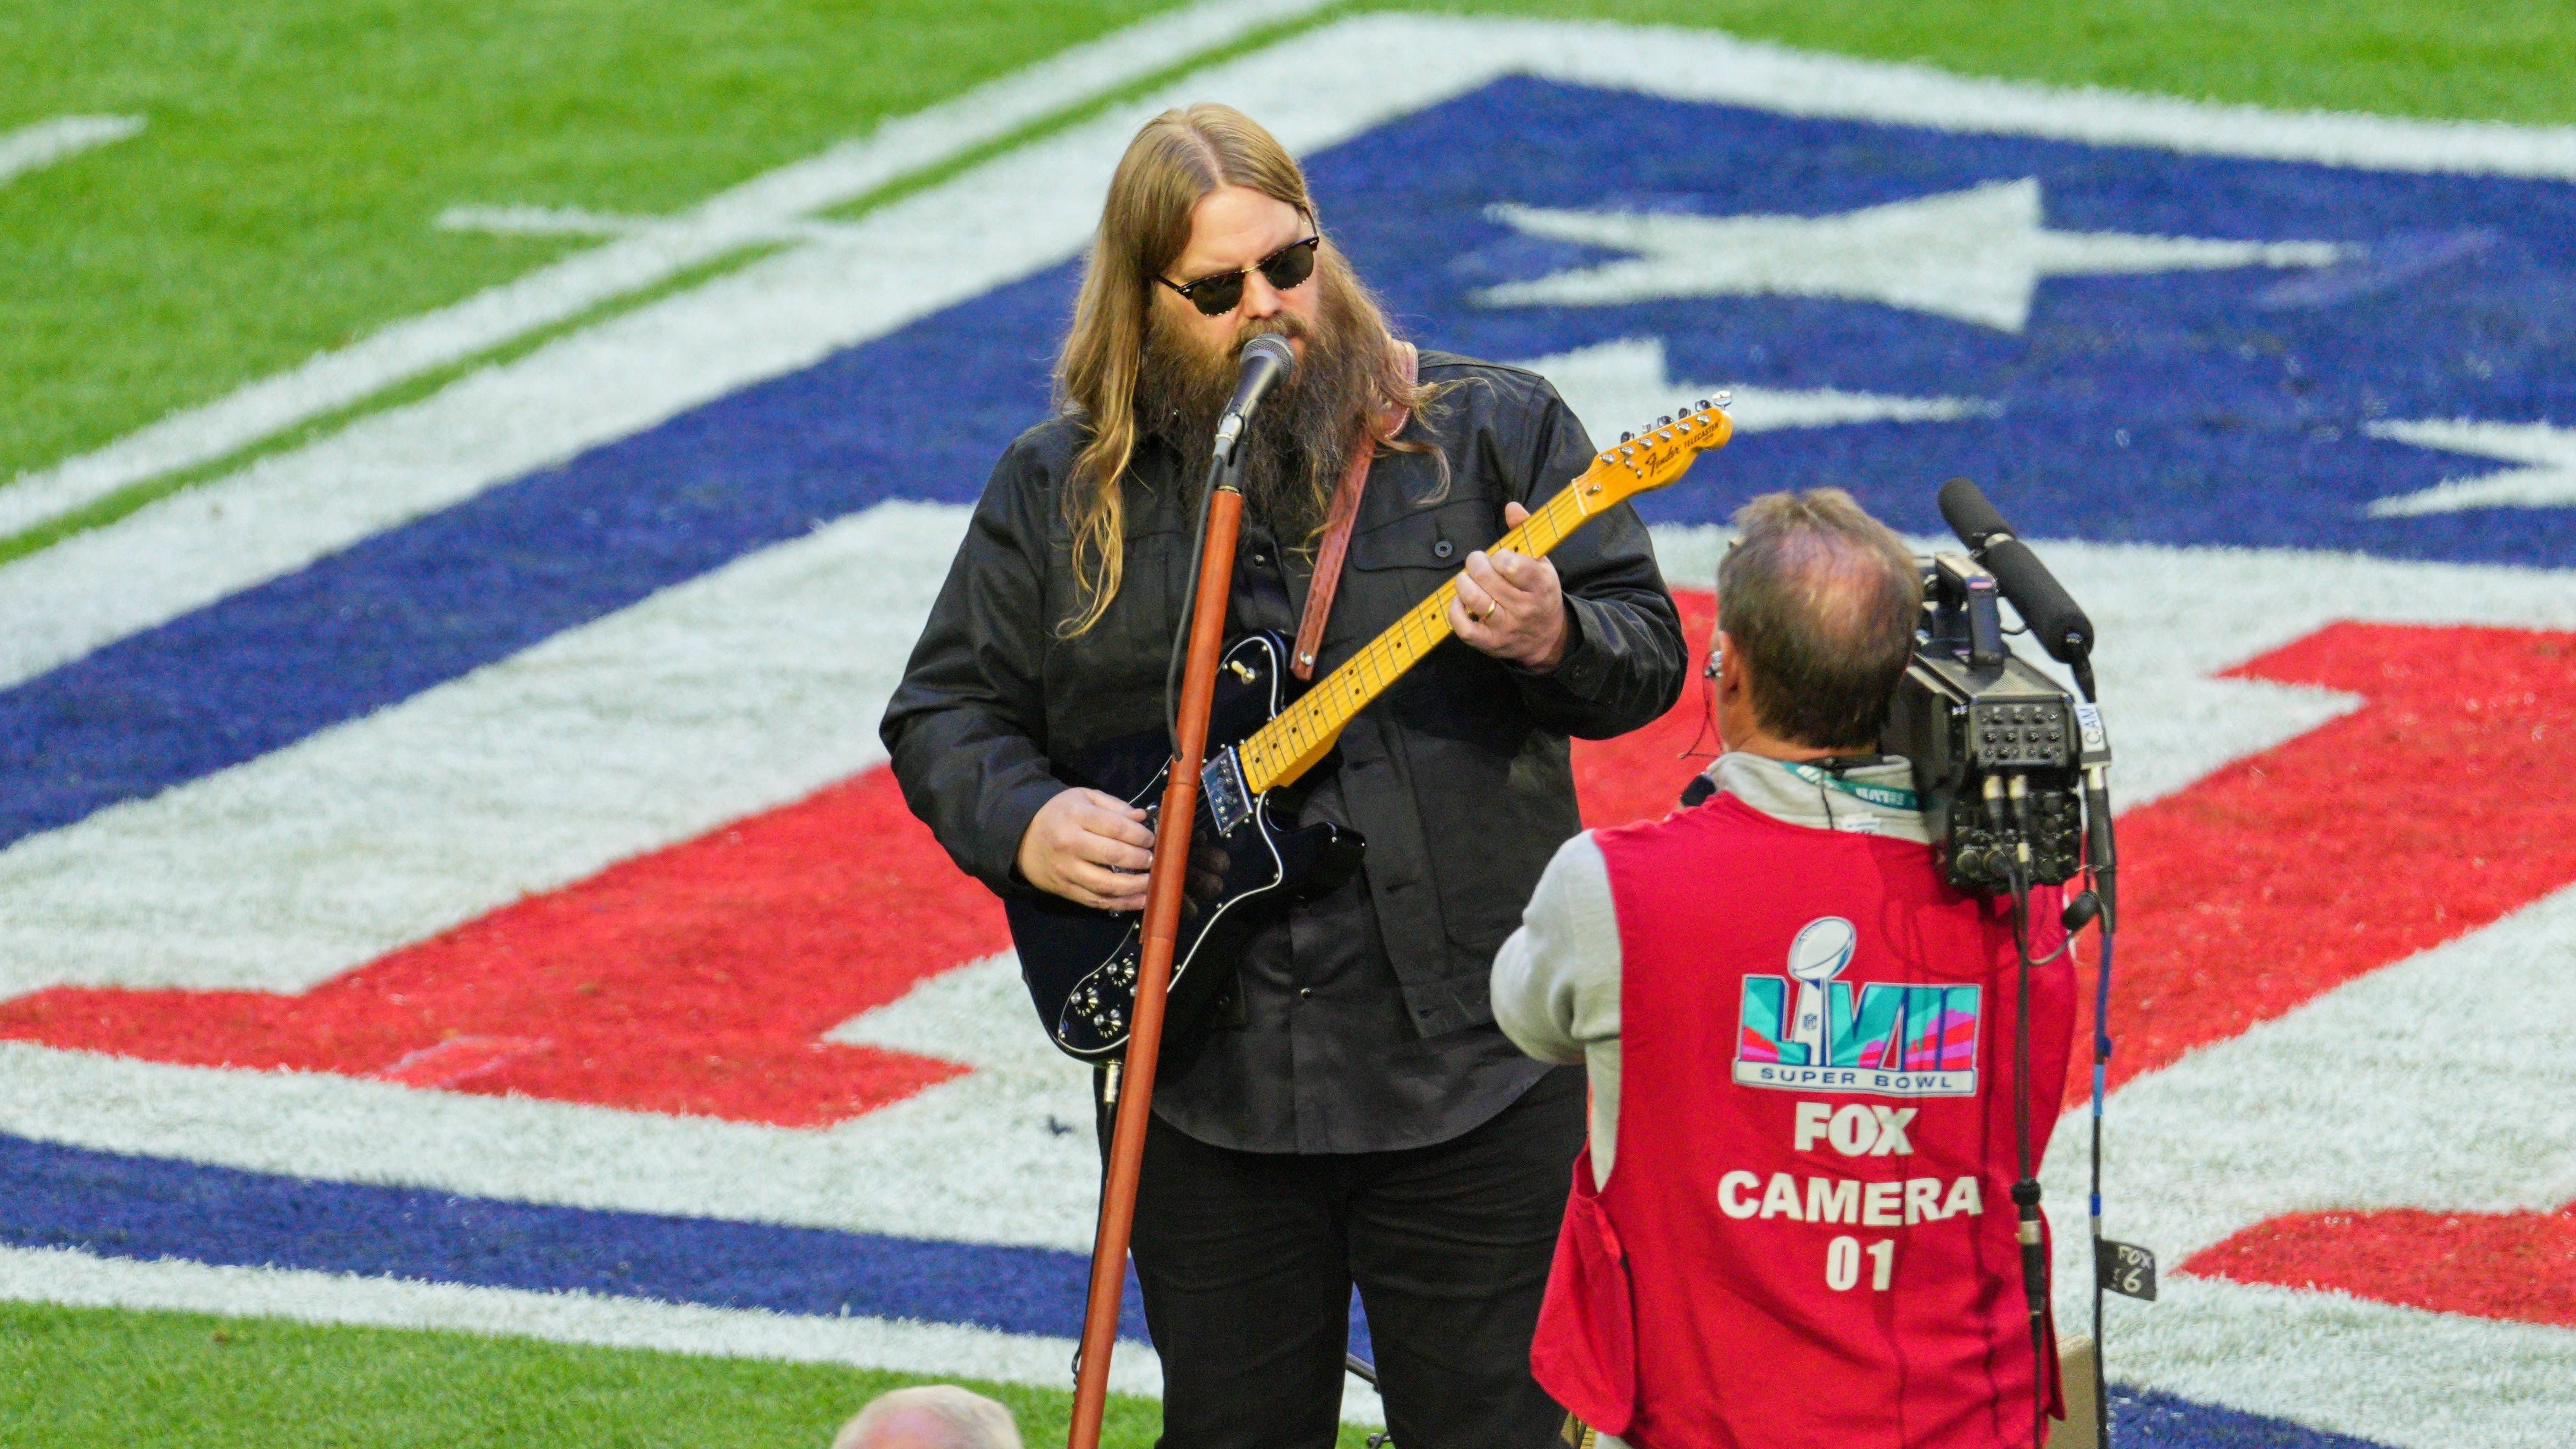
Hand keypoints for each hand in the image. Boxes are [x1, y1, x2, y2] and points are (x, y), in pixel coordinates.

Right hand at [1016, 788, 1154, 911]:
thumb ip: (1115, 806)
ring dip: (1134, 886)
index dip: (1140, 835)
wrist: (1023, 837)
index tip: (1150, 839)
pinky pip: (1095, 900)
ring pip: (1106, 884)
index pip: (1116, 827)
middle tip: (1152, 859)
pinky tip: (1138, 900)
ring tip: (1151, 882)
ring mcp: (1066, 869)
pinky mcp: (1064, 889)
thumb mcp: (1084, 798)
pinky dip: (1120, 904)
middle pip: (1113, 855)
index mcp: (1076, 815)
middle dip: (1140, 859)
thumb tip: (1142, 817)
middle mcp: (1070, 843)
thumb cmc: (1060, 814)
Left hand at [1449, 502, 1568, 669]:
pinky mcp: (1489, 643)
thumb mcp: (1541, 562)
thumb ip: (1526, 532)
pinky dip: (1455, 611)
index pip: (1510, 564)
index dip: (1498, 556)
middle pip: (1487, 579)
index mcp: (1540, 585)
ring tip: (1468, 579)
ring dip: (1463, 583)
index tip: (1498, 558)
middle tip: (1478, 563)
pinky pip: (1463, 627)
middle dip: (1475, 564)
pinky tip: (1460, 601)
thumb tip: (1511, 507)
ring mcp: (1506, 627)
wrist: (1547, 637)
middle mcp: (1524, 607)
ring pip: (1474, 599)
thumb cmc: (1540, 593)